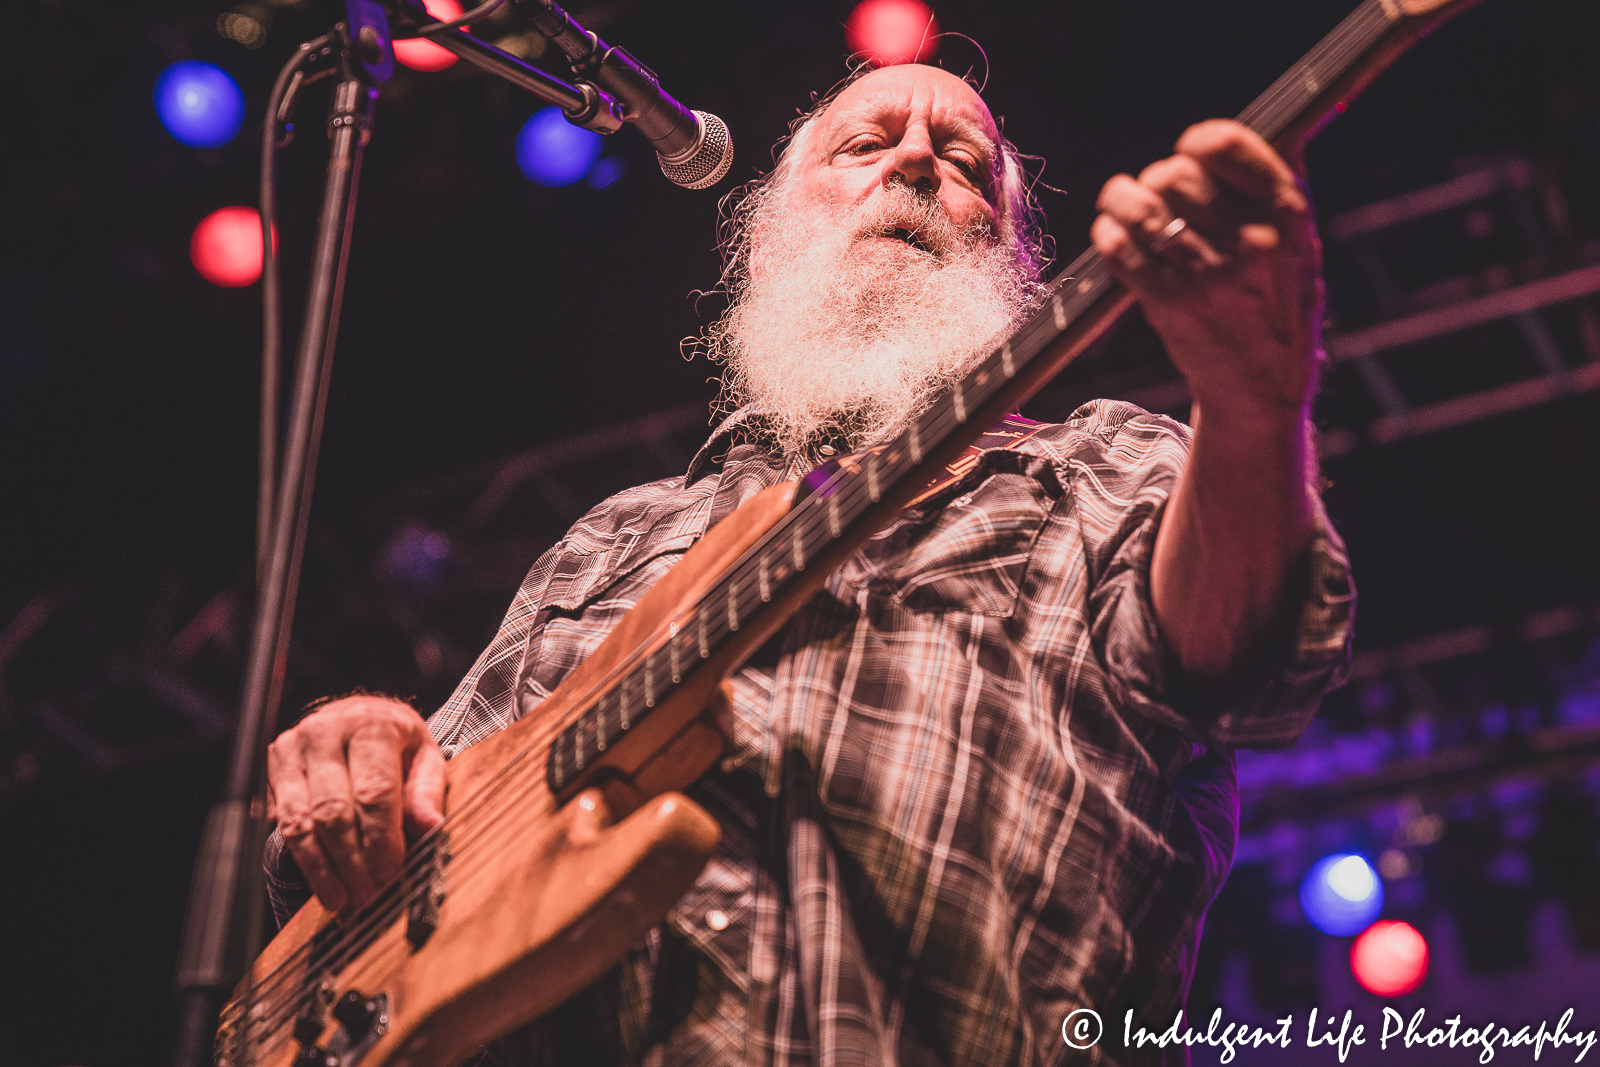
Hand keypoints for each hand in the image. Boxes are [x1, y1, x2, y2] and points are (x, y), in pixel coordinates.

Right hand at [267, 694, 446, 910]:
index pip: (374, 792)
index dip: (381, 839)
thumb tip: (433, 828)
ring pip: (300, 820)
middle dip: (351, 861)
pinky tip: (321, 879)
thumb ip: (427, 792)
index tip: (390, 873)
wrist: (359, 713)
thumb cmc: (397, 741)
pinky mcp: (272, 764)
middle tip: (367, 895)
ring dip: (321, 867)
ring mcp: (293, 746)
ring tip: (342, 897)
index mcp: (371, 725)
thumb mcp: (425, 757)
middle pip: (333, 810)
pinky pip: (281, 820)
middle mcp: (326, 731)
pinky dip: (301, 856)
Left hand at [1090, 119, 1323, 421]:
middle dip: (1156, 179)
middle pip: (1174, 176)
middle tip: (1154, 191)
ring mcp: (1209, 275)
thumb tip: (1254, 130)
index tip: (1188, 150)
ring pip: (1141, 210)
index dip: (1197, 142)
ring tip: (1119, 203)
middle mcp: (1250, 242)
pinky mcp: (1170, 303)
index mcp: (1287, 214)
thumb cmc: (1275, 304)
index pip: (1226, 146)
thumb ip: (1275, 186)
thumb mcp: (1297, 243)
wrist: (1262, 384)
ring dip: (1120, 201)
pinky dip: (1108, 234)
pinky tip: (1112, 232)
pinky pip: (1120, 249)